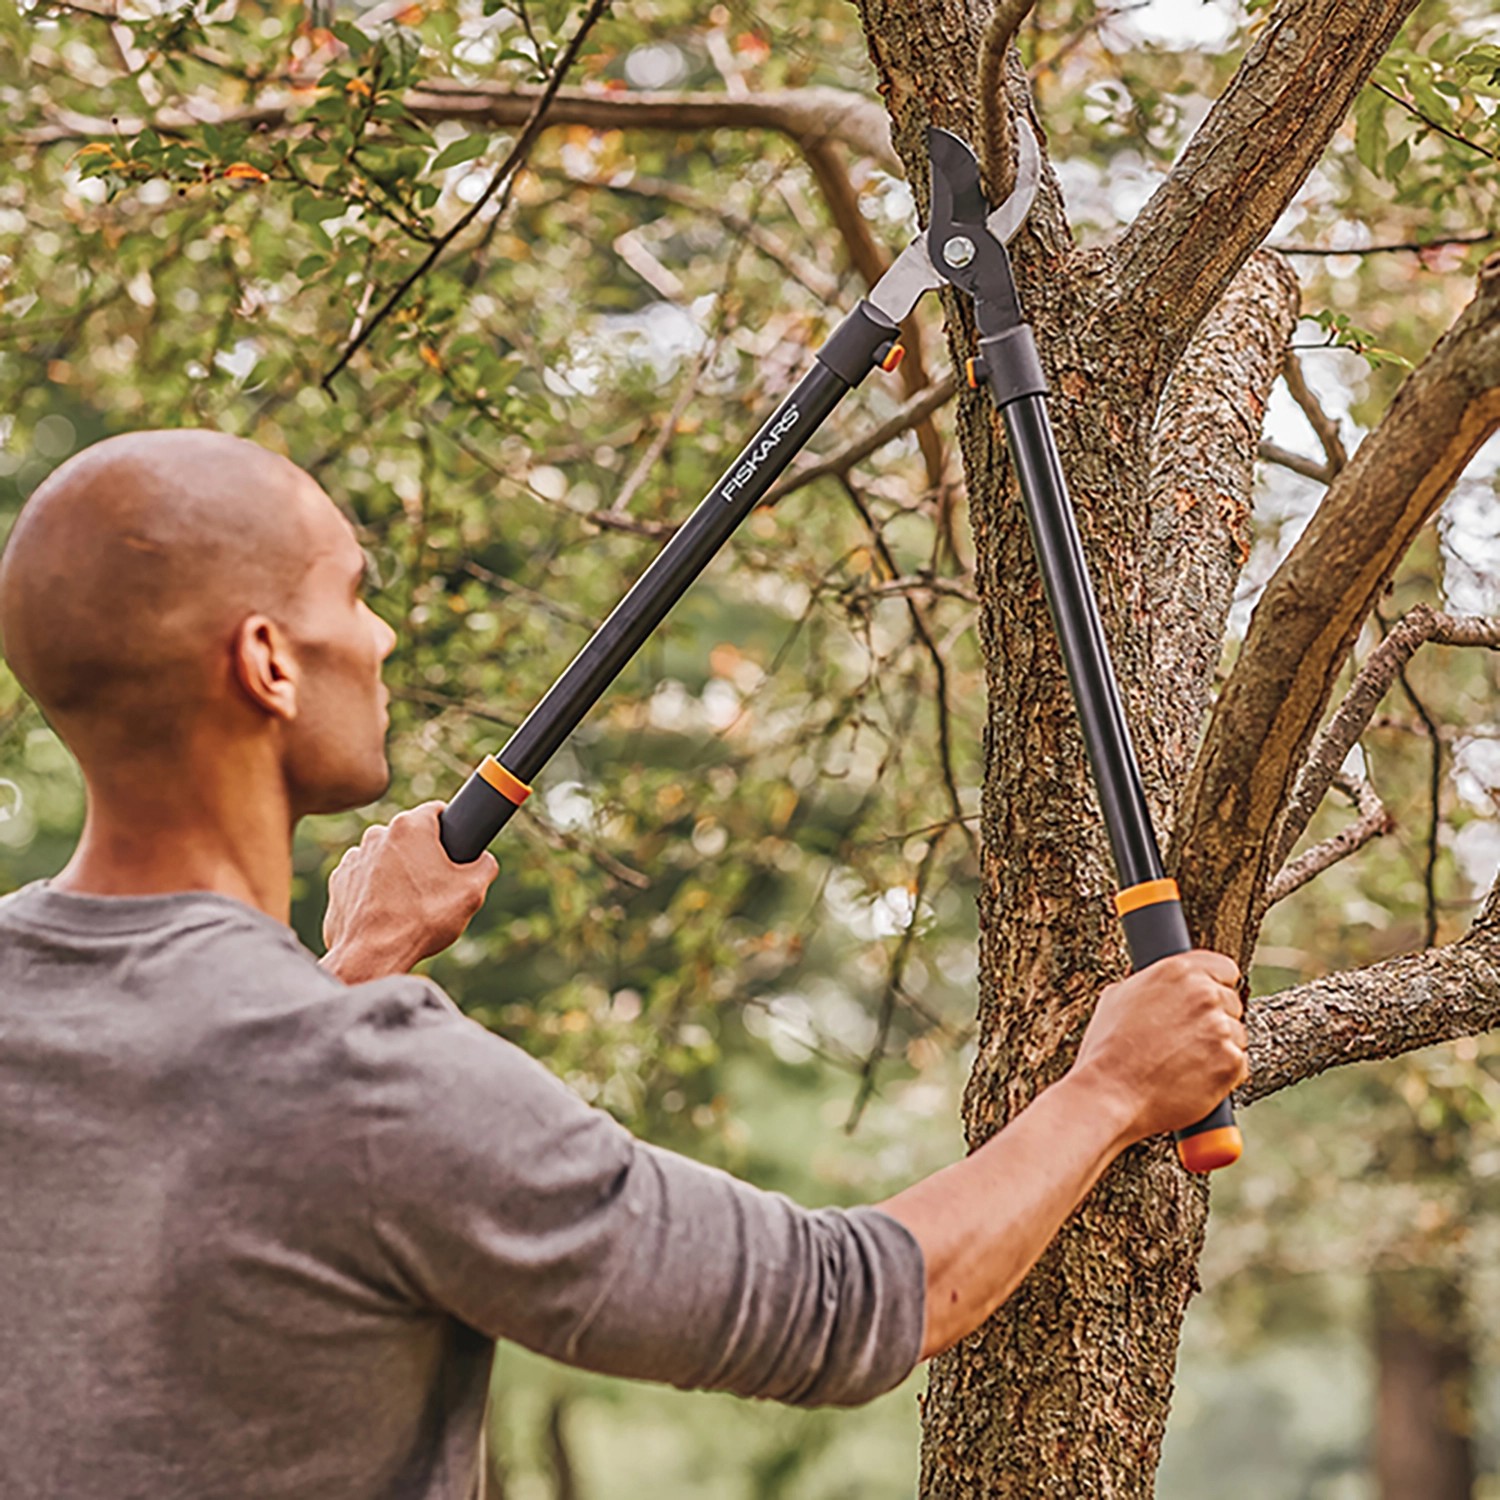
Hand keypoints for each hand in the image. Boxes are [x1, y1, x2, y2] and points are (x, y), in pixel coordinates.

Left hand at [321, 802, 498, 983]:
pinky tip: (388, 912)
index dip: (452, 827)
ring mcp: (355, 857)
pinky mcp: (340, 881)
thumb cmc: (422, 920)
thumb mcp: (472, 891)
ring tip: (411, 904)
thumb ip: (485, 865)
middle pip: (411, 835)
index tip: (457, 847)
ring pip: (387, 856)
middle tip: (438, 884)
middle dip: (425, 854)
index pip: (438, 811)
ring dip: (399, 871)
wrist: (371, 956)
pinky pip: (366, 876)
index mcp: (410, 827)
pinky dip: (377, 889)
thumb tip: (483, 860)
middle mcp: (378, 835)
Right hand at [1070, 951, 1246, 1147]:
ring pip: (1237, 1035)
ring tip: (1184, 1062)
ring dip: (1219, 1048)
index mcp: (1178, 971)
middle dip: (1215, 1020)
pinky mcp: (1231, 1062)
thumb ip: (1150, 986)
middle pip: (1232, 1003)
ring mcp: (1221, 1028)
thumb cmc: (1107, 1051)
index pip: (1225, 968)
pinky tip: (1194, 1078)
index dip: (1216, 986)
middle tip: (1186, 1040)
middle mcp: (1204, 994)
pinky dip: (1223, 1074)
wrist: (1109, 1094)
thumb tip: (1160, 989)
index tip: (1208, 1001)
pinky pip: (1240, 1065)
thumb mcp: (1117, 999)